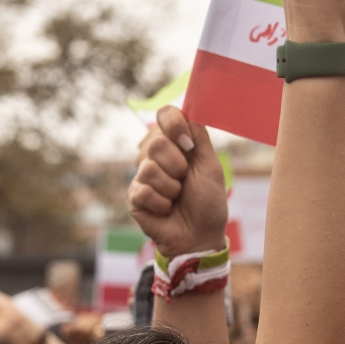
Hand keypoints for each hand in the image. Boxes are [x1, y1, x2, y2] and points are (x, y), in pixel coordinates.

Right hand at [128, 105, 229, 258]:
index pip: (164, 115)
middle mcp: (155, 155)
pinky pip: (143, 190)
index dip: (173, 124)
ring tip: (177, 198)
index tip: (188, 144)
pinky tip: (166, 210)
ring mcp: (142, 175)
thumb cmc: (208, 201)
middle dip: (177, 165)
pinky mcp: (134, 196)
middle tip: (185, 180)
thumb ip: (198, 136)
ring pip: (148, 167)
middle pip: (155, 142)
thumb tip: (188, 108)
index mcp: (176, 143)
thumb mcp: (210, 164)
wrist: (200, 235)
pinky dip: (161, 203)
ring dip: (171, 188)